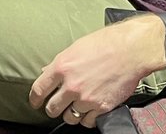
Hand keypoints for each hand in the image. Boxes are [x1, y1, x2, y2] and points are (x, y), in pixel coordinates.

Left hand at [29, 18, 162, 126]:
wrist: (130, 50)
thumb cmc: (105, 43)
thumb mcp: (76, 47)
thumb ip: (60, 62)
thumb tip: (47, 72)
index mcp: (62, 66)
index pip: (39, 89)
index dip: (34, 99)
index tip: (35, 102)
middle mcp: (72, 85)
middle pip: (52, 108)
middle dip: (52, 108)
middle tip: (56, 106)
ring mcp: (86, 98)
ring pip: (69, 117)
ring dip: (70, 114)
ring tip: (74, 107)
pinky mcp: (101, 107)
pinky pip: (87, 122)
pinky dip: (86, 119)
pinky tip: (89, 110)